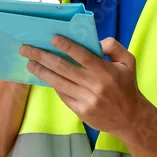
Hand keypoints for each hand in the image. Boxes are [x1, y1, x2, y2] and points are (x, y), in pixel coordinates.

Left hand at [20, 36, 144, 138]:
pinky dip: (53, 85)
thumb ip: (113, 47)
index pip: (82, 55)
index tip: (52, 38)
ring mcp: (86, 99)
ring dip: (42, 72)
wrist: (131, 118)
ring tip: (29, 63)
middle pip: (63, 68)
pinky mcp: (80, 111)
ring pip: (59, 82)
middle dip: (42, 57)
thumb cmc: (127, 86)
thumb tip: (94, 41)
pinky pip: (63, 95)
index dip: (66, 46)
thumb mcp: (128, 61)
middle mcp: (94, 85)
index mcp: (105, 71)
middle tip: (26, 49)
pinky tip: (45, 77)